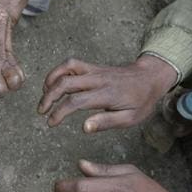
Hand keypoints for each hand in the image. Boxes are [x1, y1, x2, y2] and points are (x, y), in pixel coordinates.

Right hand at [38, 56, 176, 131]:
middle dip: (48, 97)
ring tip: (44, 96)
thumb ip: (106, 123)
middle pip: (65, 83)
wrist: (150, 77)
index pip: (75, 102)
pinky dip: (57, 72)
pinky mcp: (92, 67)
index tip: (51, 123)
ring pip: (65, 69)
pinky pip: (70, 64)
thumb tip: (84, 128)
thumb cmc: (141, 101)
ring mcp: (94, 70)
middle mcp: (98, 79)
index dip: (59, 113)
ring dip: (50, 81)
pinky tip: (53, 83)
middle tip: (41, 111)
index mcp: (106, 94)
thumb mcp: (130, 118)